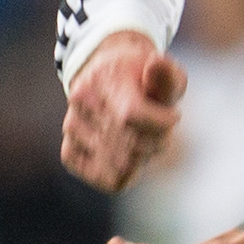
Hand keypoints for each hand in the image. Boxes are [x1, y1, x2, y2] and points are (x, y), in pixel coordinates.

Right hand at [60, 33, 184, 191]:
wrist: (108, 76)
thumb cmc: (144, 79)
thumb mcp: (164, 71)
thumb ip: (167, 74)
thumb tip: (156, 64)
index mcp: (105, 77)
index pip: (131, 116)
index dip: (162, 124)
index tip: (173, 117)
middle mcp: (81, 102)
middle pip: (130, 144)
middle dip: (158, 141)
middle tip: (161, 129)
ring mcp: (71, 128)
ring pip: (120, 166)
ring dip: (144, 157)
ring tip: (144, 138)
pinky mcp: (69, 152)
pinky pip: (105, 179)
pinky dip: (126, 173)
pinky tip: (129, 153)